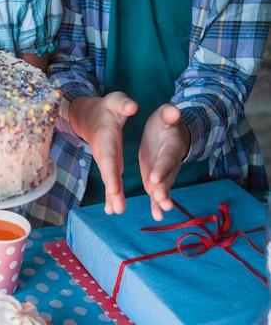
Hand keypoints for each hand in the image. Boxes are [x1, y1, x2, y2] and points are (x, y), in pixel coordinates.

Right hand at [69, 92, 137, 214]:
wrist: (89, 115)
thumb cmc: (106, 107)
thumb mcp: (115, 101)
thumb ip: (123, 104)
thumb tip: (132, 107)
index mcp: (106, 138)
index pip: (109, 158)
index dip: (111, 174)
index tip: (116, 189)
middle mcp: (103, 152)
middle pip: (108, 174)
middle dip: (112, 191)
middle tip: (117, 208)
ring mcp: (105, 160)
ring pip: (108, 180)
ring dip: (112, 196)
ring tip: (116, 211)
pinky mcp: (108, 164)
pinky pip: (109, 181)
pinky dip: (110, 195)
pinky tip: (112, 209)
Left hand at [139, 104, 190, 220]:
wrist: (169, 132)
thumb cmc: (165, 122)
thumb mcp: (164, 116)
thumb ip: (169, 114)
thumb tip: (174, 111)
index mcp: (170, 147)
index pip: (166, 158)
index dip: (162, 168)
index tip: (155, 177)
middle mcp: (170, 163)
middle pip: (168, 177)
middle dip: (163, 189)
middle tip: (161, 199)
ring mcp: (164, 173)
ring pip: (164, 188)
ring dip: (162, 200)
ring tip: (160, 213)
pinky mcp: (157, 180)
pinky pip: (157, 193)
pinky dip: (157, 204)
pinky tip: (156, 216)